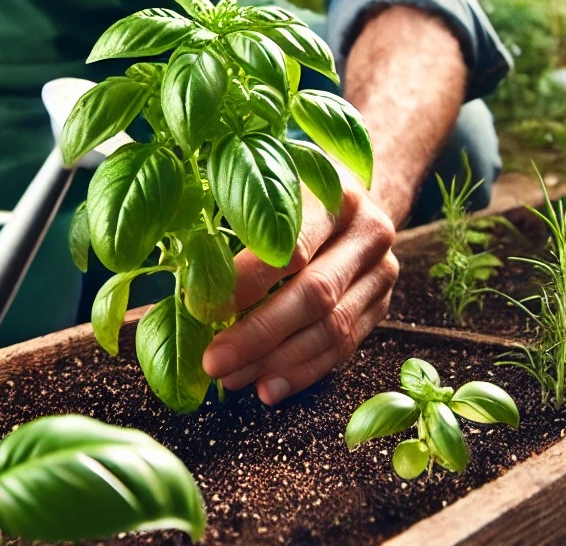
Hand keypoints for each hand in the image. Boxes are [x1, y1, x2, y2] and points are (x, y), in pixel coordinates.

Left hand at [202, 171, 398, 404]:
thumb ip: (236, 212)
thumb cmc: (295, 184)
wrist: (359, 192)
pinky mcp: (382, 304)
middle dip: (258, 334)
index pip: (292, 244)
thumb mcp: (270, 177)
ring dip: (277, 362)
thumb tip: (182, 266)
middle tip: (213, 361)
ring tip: (231, 379)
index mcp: (338, 191)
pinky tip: (267, 387)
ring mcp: (383, 271)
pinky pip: (344, 348)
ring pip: (332, 328)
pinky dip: (303, 372)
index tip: (202, 306)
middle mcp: (369, 231)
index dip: (246, 281)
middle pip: (315, 293)